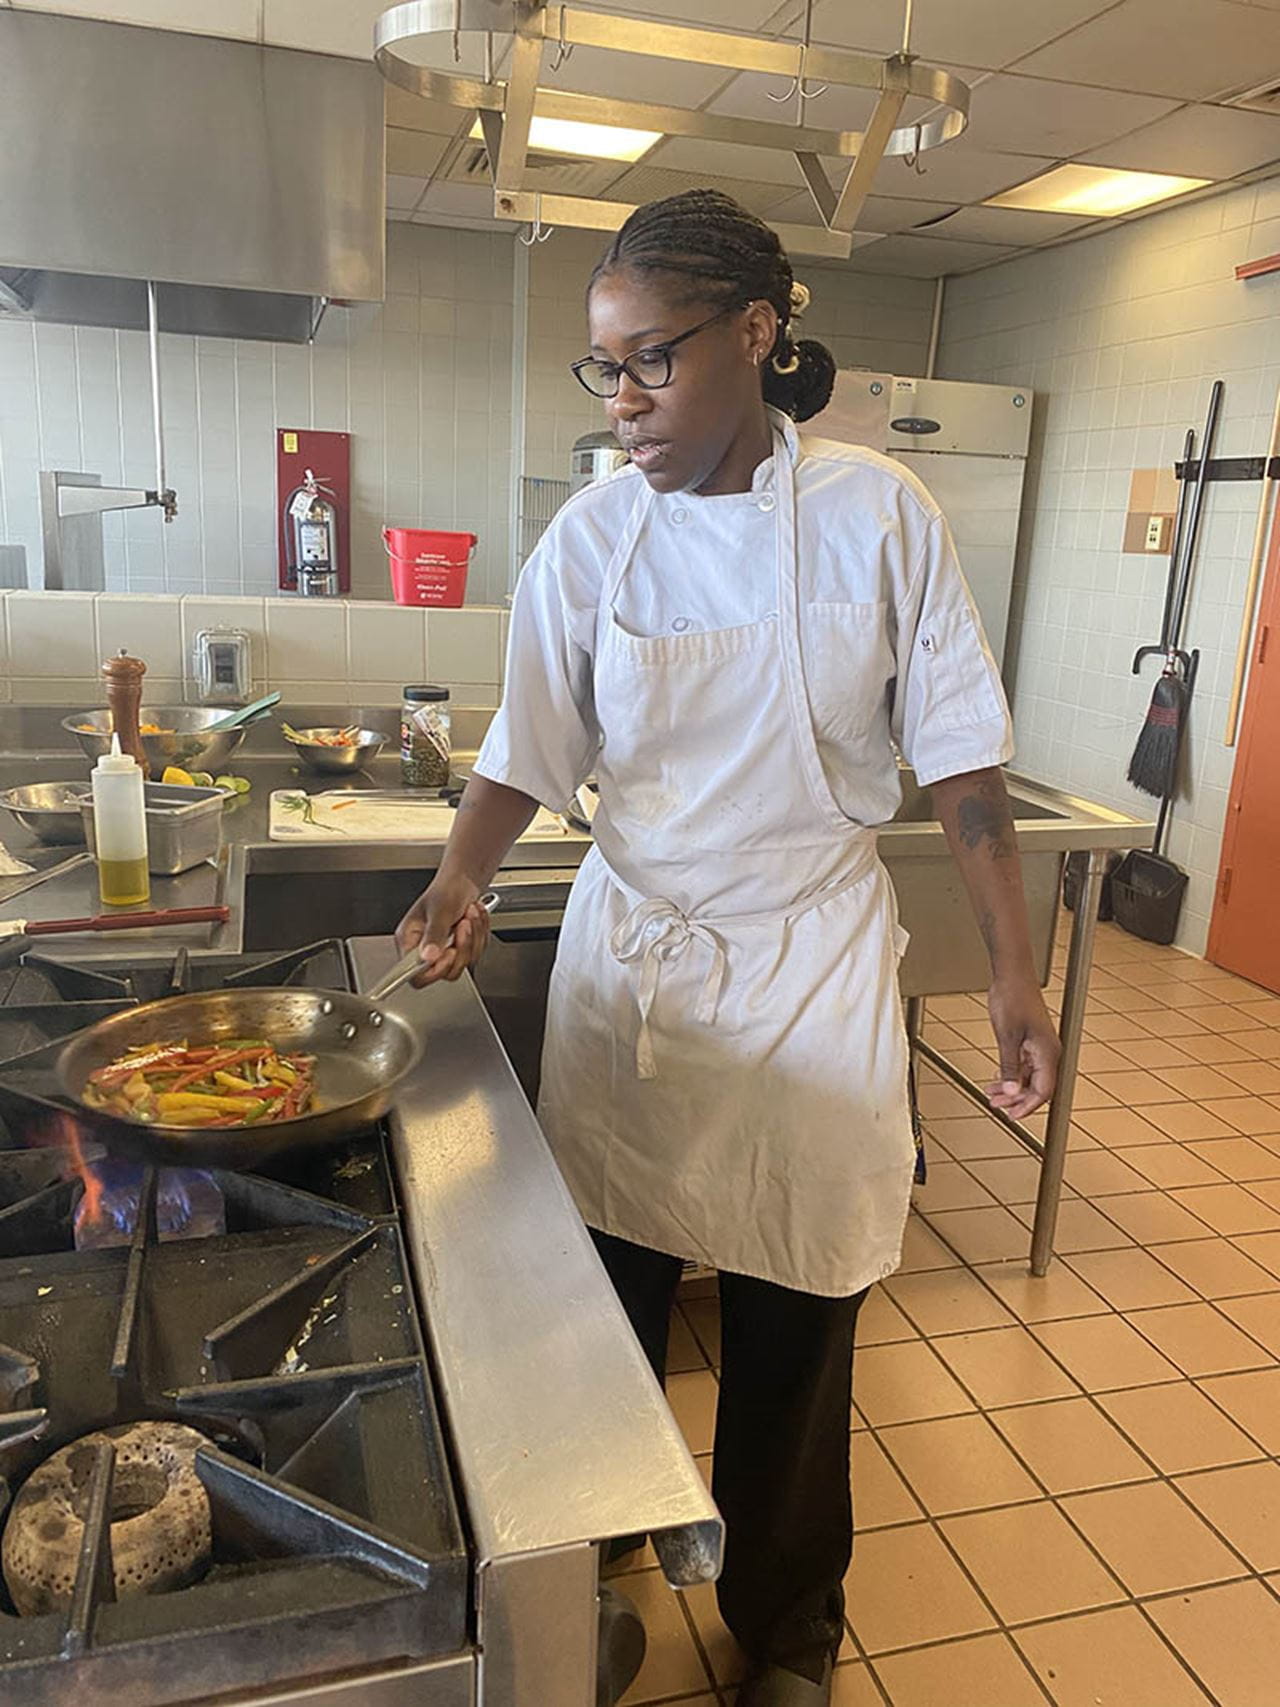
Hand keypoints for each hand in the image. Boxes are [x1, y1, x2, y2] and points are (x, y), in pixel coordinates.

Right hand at [394, 877, 492, 985]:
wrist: (463, 882)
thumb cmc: (446, 891)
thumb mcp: (439, 910)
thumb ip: (433, 935)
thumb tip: (427, 957)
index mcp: (410, 941)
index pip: (414, 974)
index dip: (434, 970)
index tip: (449, 952)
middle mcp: (425, 950)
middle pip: (445, 972)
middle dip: (462, 948)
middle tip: (463, 925)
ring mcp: (444, 951)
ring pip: (464, 963)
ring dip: (474, 938)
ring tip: (469, 916)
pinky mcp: (460, 950)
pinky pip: (476, 954)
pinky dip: (480, 935)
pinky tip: (474, 919)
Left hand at [985, 975, 1059, 1119]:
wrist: (1012, 976)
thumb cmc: (1013, 998)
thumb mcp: (1007, 1037)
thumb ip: (1009, 1067)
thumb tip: (1011, 1092)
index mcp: (1048, 1053)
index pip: (1043, 1091)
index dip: (1027, 1106)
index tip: (1012, 1116)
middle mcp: (1048, 1052)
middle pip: (1038, 1087)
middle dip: (1017, 1100)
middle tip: (997, 1106)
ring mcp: (1040, 1047)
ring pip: (1029, 1078)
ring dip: (1011, 1089)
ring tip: (992, 1095)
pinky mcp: (1031, 1041)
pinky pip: (1024, 1066)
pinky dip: (1011, 1075)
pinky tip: (998, 1080)